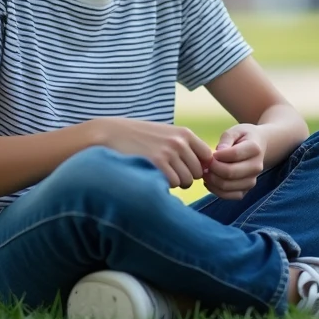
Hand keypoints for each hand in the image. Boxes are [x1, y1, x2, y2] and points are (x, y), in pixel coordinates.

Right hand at [90, 118, 212, 188]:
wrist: (111, 134)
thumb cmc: (139, 137)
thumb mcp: (165, 135)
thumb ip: (185, 147)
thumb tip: (205, 169)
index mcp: (185, 133)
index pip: (207, 157)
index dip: (197, 166)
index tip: (184, 168)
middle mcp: (180, 142)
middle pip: (197, 172)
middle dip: (185, 176)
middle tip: (168, 173)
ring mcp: (170, 153)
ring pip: (186, 181)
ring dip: (175, 182)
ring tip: (159, 173)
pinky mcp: (158, 164)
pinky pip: (173, 184)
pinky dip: (164, 184)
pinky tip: (153, 176)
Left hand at [203, 123, 265, 200]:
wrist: (258, 147)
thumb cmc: (243, 137)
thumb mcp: (235, 131)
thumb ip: (226, 139)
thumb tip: (219, 152)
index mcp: (254, 149)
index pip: (233, 155)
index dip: (217, 155)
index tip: (210, 154)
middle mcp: (256, 167)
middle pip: (230, 172)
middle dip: (212, 168)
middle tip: (204, 164)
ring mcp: (252, 181)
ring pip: (227, 186)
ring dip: (212, 180)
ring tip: (205, 172)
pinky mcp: (246, 191)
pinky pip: (229, 196)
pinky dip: (215, 191)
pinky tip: (210, 182)